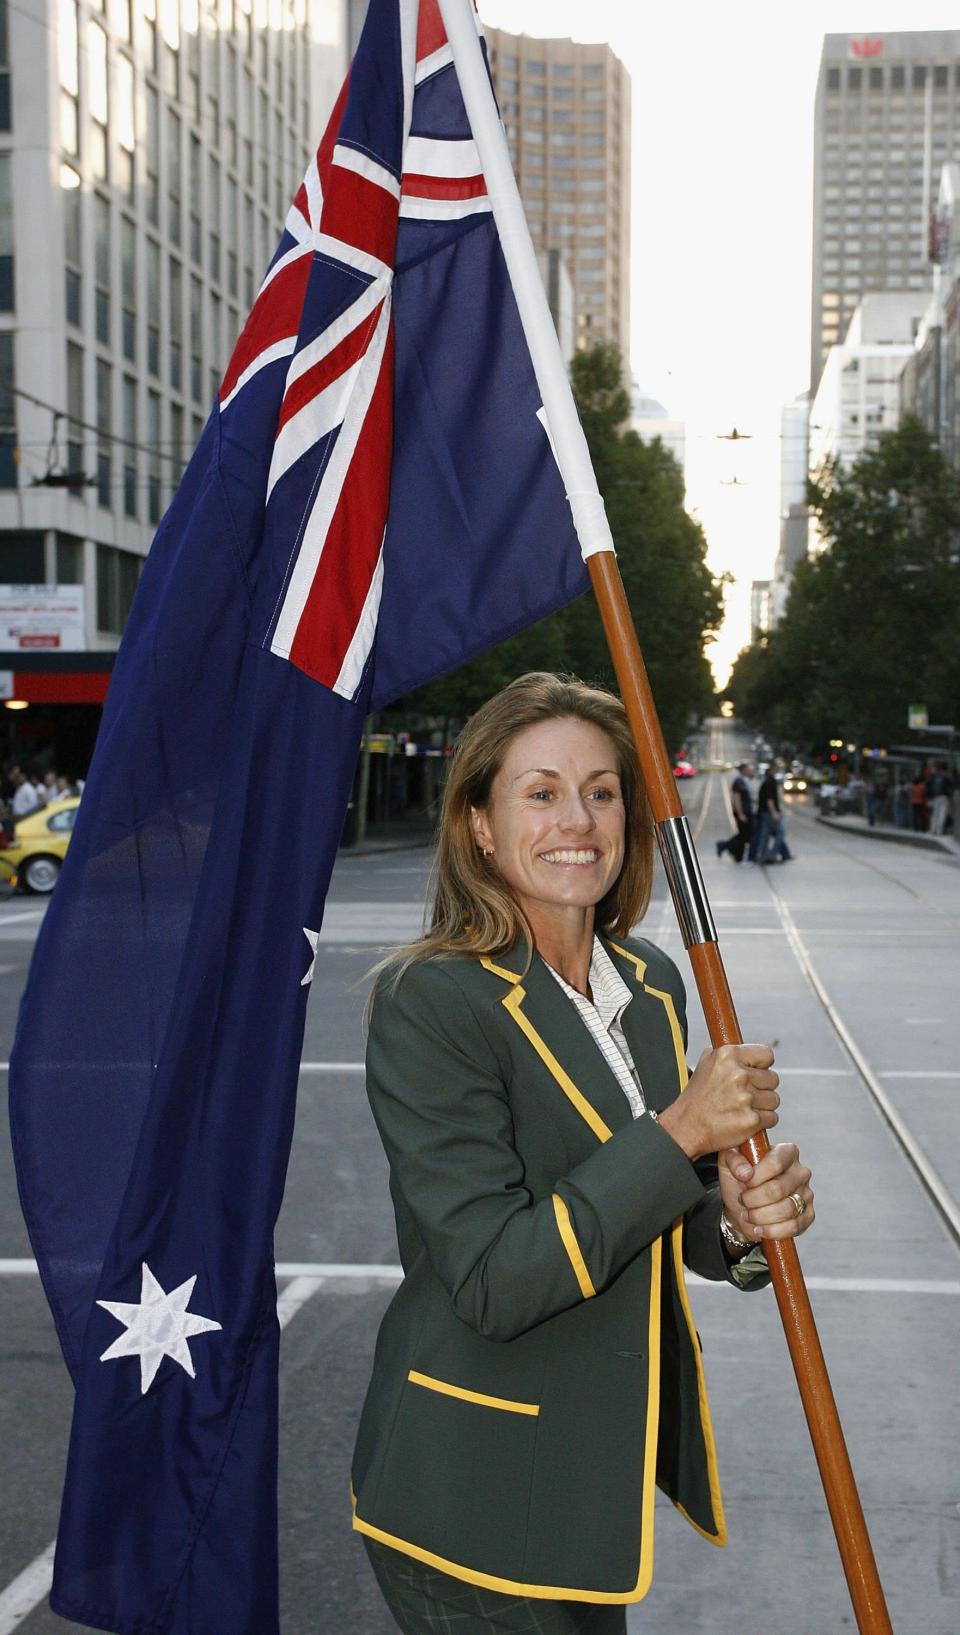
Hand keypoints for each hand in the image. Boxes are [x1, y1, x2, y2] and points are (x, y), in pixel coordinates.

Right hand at [657, 1043, 779, 1160]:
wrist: (686, 1127)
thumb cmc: (697, 1097)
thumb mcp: (706, 1064)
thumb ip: (728, 1054)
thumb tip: (747, 1050)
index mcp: (728, 1056)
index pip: (767, 1054)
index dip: (762, 1065)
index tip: (756, 1072)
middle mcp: (738, 1074)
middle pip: (773, 1078)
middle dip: (762, 1088)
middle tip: (744, 1094)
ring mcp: (745, 1098)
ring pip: (773, 1099)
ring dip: (762, 1105)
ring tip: (742, 1108)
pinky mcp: (751, 1120)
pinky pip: (772, 1117)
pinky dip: (762, 1121)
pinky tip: (744, 1119)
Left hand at [718, 1143, 814, 1243]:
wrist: (743, 1207)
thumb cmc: (738, 1180)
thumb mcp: (728, 1163)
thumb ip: (733, 1159)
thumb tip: (746, 1173)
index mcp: (786, 1152)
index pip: (775, 1163)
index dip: (755, 1178)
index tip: (743, 1183)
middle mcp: (801, 1171)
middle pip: (778, 1189)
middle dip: (754, 1200)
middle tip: (743, 1201)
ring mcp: (807, 1194)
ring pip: (786, 1210)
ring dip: (760, 1217)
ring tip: (749, 1215)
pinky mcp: (808, 1215)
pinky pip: (794, 1226)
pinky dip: (773, 1231)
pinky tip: (759, 1228)